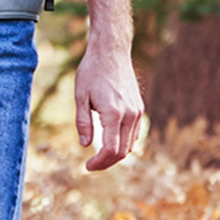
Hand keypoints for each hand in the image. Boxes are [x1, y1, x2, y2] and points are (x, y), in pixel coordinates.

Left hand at [72, 42, 140, 170]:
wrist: (111, 52)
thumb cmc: (91, 72)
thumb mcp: (80, 96)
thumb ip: (83, 122)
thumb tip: (85, 145)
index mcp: (114, 113)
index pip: (110, 149)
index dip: (99, 162)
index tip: (87, 167)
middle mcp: (130, 115)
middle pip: (122, 151)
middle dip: (107, 162)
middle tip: (91, 166)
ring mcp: (137, 112)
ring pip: (130, 144)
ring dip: (116, 154)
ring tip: (98, 157)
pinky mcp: (139, 108)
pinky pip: (133, 133)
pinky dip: (123, 143)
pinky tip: (109, 143)